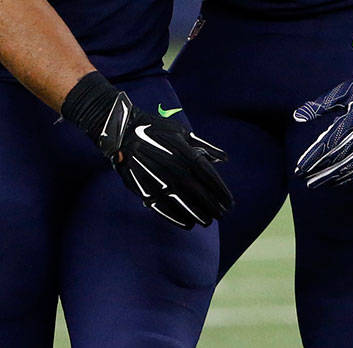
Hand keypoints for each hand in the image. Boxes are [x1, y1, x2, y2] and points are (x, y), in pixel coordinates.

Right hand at [63, 72, 231, 228]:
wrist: (123, 132)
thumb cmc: (155, 129)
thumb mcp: (182, 132)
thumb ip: (204, 146)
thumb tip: (224, 158)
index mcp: (186, 154)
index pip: (211, 179)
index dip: (222, 193)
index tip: (229, 203)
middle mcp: (176, 170)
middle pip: (201, 195)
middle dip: (214, 207)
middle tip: (221, 214)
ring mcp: (161, 182)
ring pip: (186, 206)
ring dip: (199, 216)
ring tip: (207, 221)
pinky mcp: (146, 190)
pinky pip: (166, 210)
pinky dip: (179, 219)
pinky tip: (187, 223)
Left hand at [292, 30, 352, 188]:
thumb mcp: (341, 92)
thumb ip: (319, 105)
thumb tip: (296, 117)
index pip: (330, 142)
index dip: (315, 156)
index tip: (300, 167)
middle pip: (340, 157)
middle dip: (321, 170)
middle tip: (303, 179)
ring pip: (352, 165)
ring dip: (333, 176)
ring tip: (316, 183)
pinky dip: (351, 175)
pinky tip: (338, 180)